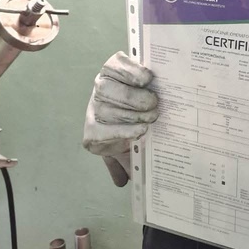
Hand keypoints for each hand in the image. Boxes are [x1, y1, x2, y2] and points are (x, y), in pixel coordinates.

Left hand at [83, 51, 158, 186]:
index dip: (121, 132)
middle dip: (133, 112)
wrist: (128, 99)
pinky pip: (116, 66)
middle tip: (154, 113)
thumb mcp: (125, 150)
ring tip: (153, 98)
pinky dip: (131, 71)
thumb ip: (125, 164)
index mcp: (95, 133)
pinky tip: (146, 77)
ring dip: (134, 95)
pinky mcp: (110, 65)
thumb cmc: (129, 129)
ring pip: (110, 89)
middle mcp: (95, 108)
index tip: (141, 132)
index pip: (101, 134)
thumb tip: (124, 182)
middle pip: (107, 109)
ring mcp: (100, 85)